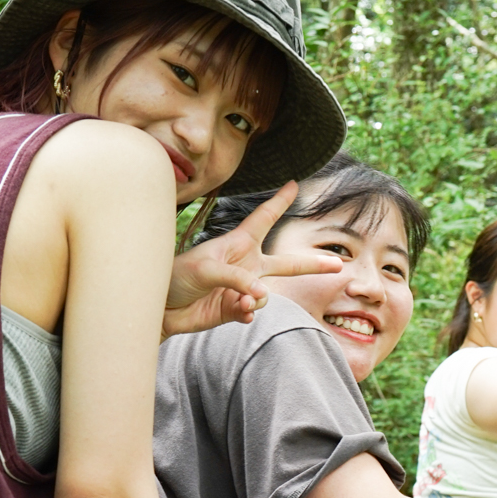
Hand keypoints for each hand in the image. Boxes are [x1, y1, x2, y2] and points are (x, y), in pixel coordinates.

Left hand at [162, 182, 343, 336]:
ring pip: (266, 296)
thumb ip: (236, 279)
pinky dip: (248, 313)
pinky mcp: (235, 310)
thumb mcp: (204, 269)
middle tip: (338, 266)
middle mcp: (245, 265)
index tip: (294, 184)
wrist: (158, 308)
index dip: (279, 202)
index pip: (264, 218)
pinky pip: (253, 312)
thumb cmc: (175, 277)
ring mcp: (242, 289)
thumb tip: (261, 296)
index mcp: (237, 244)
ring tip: (241, 303)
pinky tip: (238, 312)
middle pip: (287, 264)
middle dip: (313, 264)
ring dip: (255, 300)